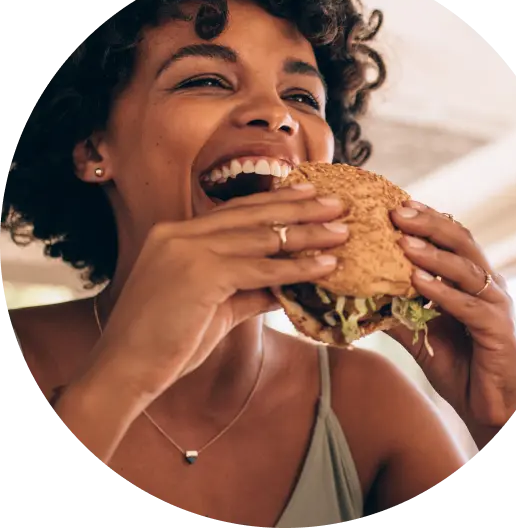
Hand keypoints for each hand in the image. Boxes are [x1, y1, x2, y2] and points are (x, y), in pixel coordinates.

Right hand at [81, 185, 348, 403]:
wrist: (124, 369)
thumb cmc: (166, 341)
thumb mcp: (214, 307)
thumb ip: (249, 289)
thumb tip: (287, 285)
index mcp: (177, 234)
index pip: (236, 211)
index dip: (275, 201)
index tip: (308, 194)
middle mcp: (180, 233)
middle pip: (253, 214)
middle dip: (300, 207)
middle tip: (337, 202)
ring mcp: (187, 249)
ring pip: (262, 237)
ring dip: (307, 234)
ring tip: (342, 231)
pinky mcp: (199, 273)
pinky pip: (260, 268)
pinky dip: (296, 267)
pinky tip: (325, 265)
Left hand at [386, 201, 515, 428]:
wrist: (487, 406)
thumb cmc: (456, 364)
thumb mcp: (419, 332)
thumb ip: (397, 310)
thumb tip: (359, 295)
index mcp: (471, 279)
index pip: (451, 238)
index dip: (426, 219)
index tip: (396, 204)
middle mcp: (488, 285)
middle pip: (461, 242)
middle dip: (428, 224)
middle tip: (397, 211)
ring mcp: (496, 305)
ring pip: (465, 269)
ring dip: (433, 254)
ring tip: (403, 241)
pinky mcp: (499, 330)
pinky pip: (468, 305)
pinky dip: (442, 291)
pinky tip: (417, 281)